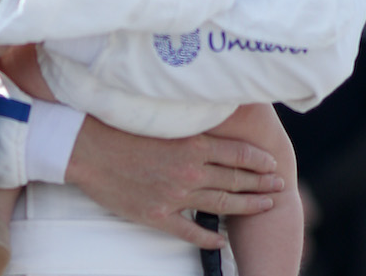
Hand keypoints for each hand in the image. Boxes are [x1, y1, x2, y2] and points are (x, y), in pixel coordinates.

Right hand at [65, 116, 281, 248]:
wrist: (85, 150)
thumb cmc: (118, 130)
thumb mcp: (160, 124)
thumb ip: (188, 130)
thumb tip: (212, 128)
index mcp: (190, 146)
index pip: (238, 154)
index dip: (259, 160)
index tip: (272, 164)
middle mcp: (189, 172)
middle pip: (236, 180)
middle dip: (262, 183)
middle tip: (280, 185)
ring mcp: (175, 197)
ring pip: (222, 205)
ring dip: (248, 206)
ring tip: (266, 205)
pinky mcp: (157, 216)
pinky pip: (191, 232)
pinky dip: (210, 238)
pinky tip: (222, 240)